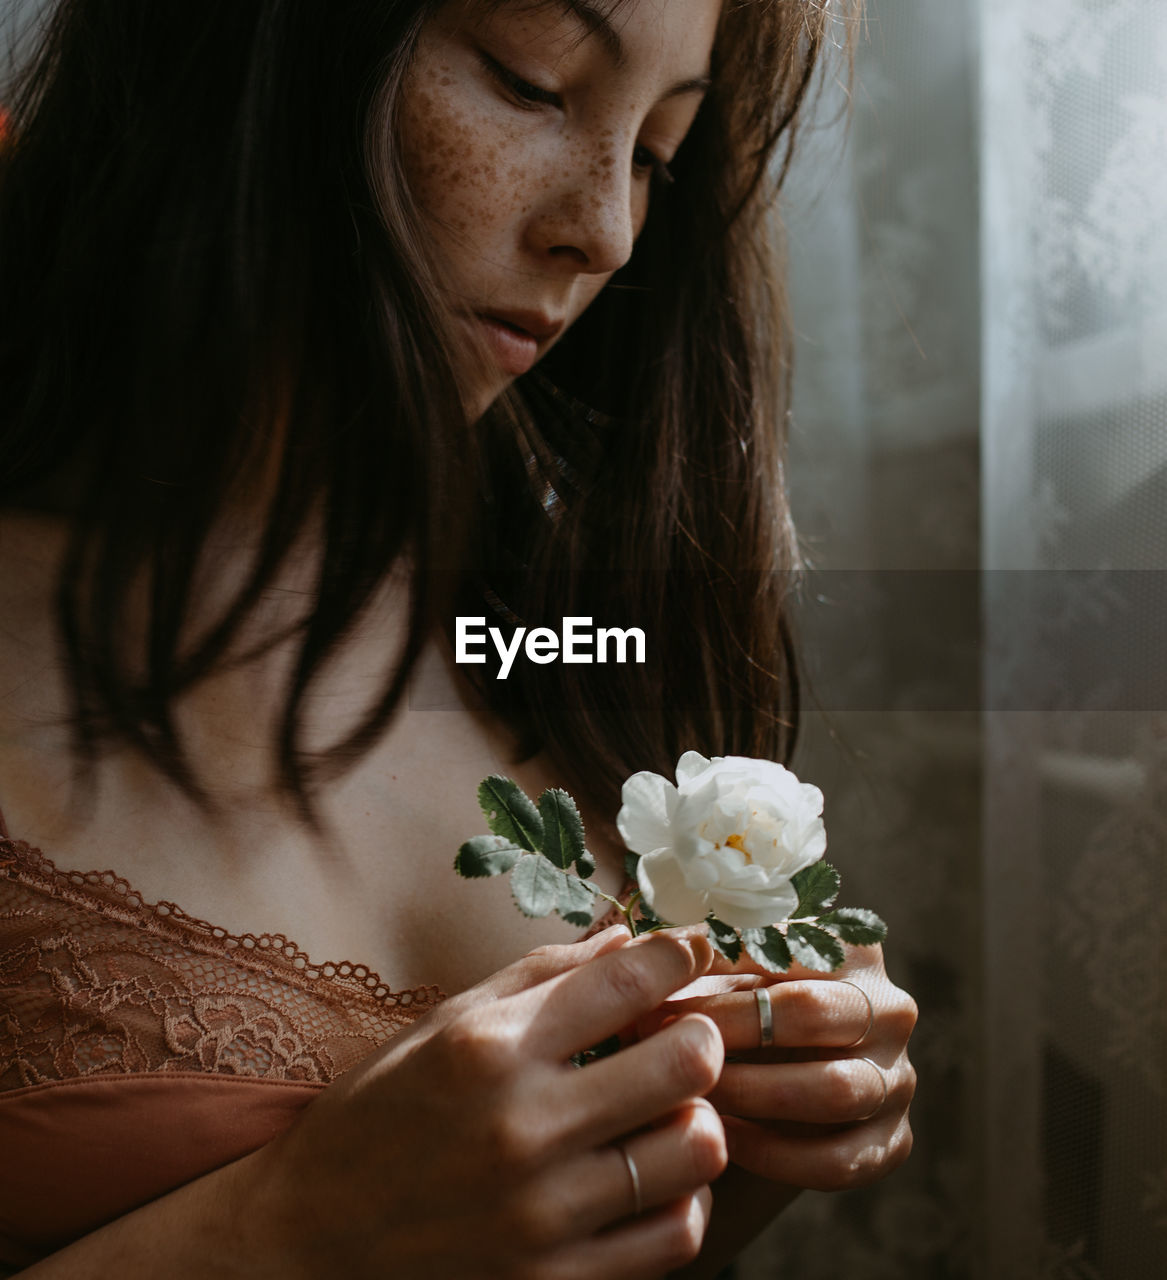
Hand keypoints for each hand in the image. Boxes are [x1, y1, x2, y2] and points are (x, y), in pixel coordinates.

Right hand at [244, 927, 727, 1278]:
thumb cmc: (376, 1115)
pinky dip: (682, 1199)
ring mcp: (541, 1215)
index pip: (629, 980)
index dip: (681, 955)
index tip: (690, 953)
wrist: (306, 1240)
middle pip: (686, 1062)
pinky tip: (651, 1178)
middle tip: (682, 1035)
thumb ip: (539, 978)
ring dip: (697, 1118)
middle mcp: (520, 1128)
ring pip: (698, 1149)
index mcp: (488, 1048)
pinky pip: (676, 1235)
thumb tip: (628, 939)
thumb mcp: (441, 1026)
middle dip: (701, 1035)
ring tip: (667, 1111)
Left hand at [636, 942, 915, 1191]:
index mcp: (852, 948)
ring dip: (752, 1093)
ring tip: (695, 1093)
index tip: (651, 990)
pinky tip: (726, 1141)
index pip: (781, 948)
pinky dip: (776, 1155)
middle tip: (668, 1044)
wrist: (775, 1090)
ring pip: (833, 1088)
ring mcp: (898, 1077)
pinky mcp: (894, 1141)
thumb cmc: (739, 1015)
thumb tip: (635, 958)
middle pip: (811, 1013)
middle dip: (729, 1030)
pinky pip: (838, 1158)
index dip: (710, 968)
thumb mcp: (725, 978)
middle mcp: (890, 1008)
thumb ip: (693, 964)